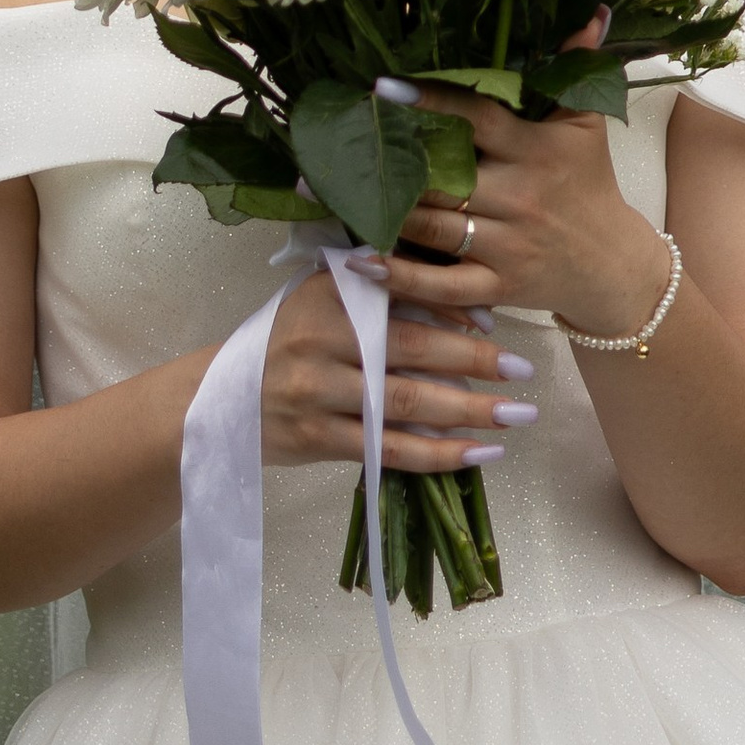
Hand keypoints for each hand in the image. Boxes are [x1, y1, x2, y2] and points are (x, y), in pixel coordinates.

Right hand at [258, 261, 535, 470]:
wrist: (220, 400)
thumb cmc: (288, 341)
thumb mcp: (324, 298)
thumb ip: (383, 291)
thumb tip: (469, 307)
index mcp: (330, 291)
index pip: (404, 294)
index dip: (453, 310)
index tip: (496, 323)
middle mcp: (322, 337)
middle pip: (412, 349)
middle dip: (474, 361)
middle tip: (524, 369)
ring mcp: (317, 391)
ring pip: (405, 402)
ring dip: (468, 411)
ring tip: (516, 415)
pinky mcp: (317, 439)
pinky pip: (388, 448)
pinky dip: (437, 453)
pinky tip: (478, 454)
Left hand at [372, 35, 671, 343]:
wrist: (612, 263)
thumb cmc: (591, 181)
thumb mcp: (587, 123)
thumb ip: (579, 66)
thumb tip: (592, 12)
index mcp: (536, 150)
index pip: (478, 119)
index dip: (432, 102)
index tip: (387, 86)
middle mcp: (518, 198)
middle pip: (446, 178)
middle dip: (397, 161)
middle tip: (350, 142)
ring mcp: (505, 246)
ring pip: (435, 229)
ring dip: (388, 213)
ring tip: (340, 193)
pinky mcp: (497, 287)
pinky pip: (442, 286)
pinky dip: (401, 278)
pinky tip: (361, 262)